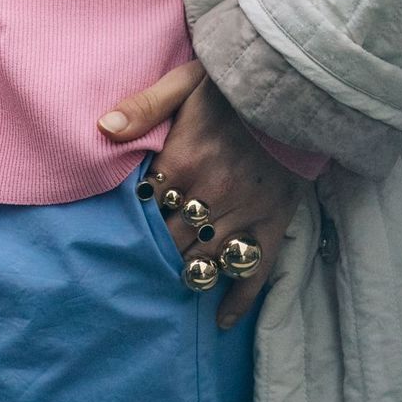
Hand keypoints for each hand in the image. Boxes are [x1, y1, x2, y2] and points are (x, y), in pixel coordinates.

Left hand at [100, 61, 303, 328]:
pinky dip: (238, 299)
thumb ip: (144, 106)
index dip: (132, 222)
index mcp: (182, 162)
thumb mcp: (185, 82)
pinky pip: (254, 271)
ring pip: (204, 261)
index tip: (119, 232)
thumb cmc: (235, 85)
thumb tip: (104, 130)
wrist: (297, 88)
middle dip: (153, 254)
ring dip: (185, 276)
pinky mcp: (274, 222)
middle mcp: (210, 196)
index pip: (144, 208)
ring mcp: (244, 213)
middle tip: (137, 269)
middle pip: (169, 241)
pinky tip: (222, 320)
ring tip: (171, 285)